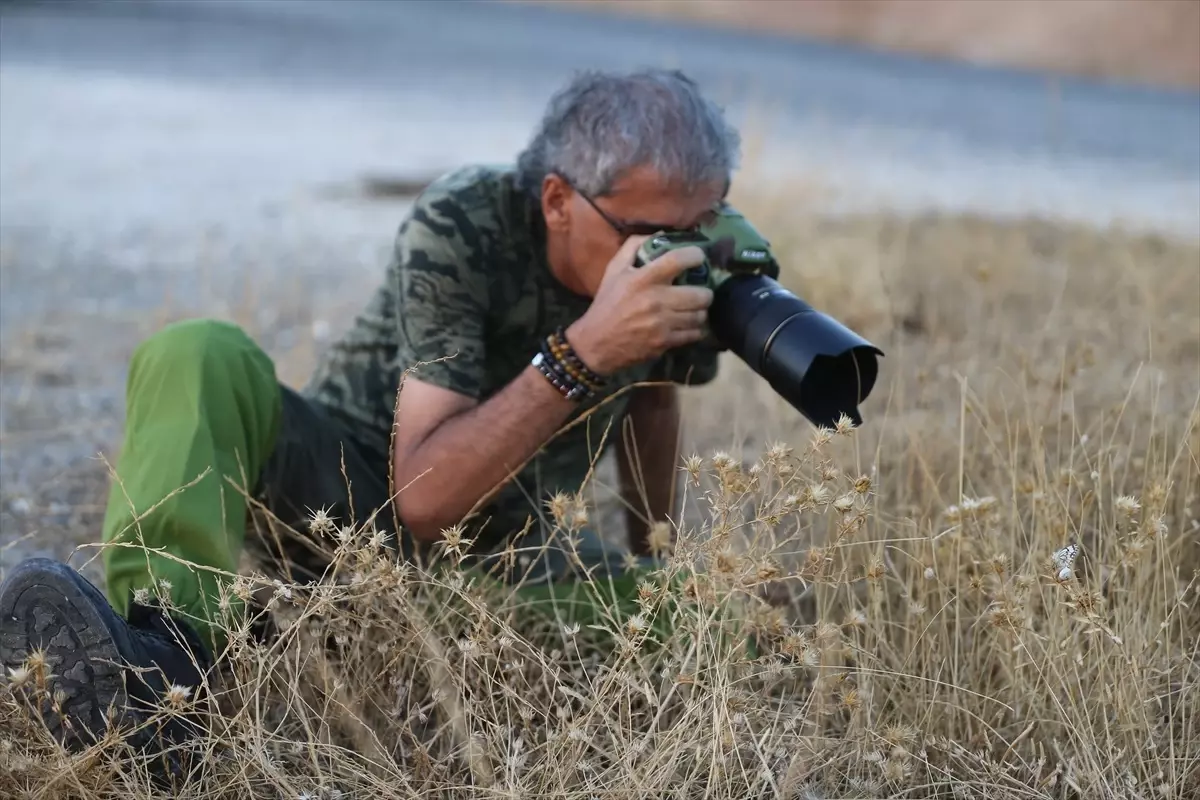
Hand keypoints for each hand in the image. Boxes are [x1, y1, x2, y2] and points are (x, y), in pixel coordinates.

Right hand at [566, 235, 713, 375]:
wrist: (596, 343)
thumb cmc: (607, 304)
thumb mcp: (614, 271)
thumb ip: (634, 247)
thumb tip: (661, 234)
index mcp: (643, 279)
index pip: (678, 260)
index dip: (695, 255)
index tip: (698, 257)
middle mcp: (656, 300)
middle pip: (701, 294)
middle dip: (705, 292)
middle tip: (700, 291)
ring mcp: (662, 324)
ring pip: (700, 315)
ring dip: (700, 311)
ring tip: (694, 309)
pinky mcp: (665, 342)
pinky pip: (694, 334)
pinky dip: (695, 329)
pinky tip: (688, 325)